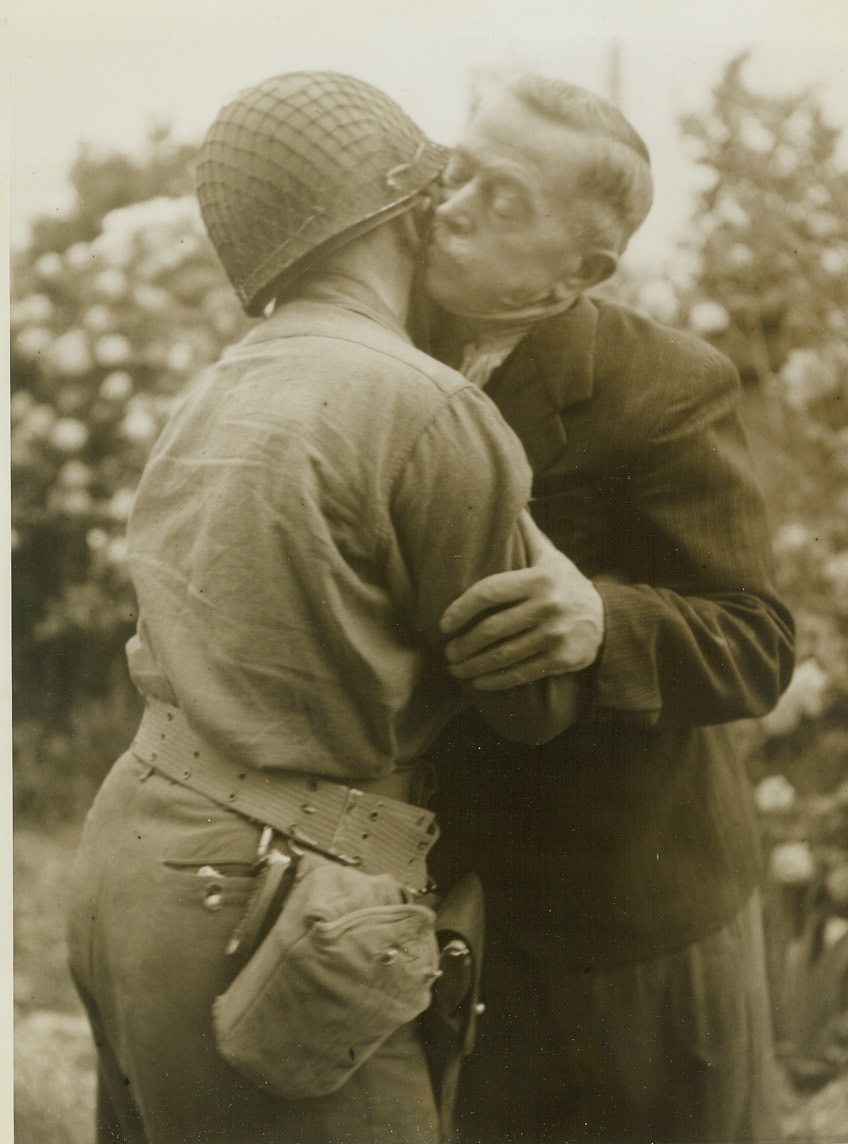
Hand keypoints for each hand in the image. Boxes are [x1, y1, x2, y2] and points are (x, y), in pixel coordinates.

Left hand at [439, 512, 603, 689]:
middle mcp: (548, 606)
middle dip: (464, 643)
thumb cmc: (565, 584)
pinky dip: (495, 680)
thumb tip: (510, 500)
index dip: (461, 608)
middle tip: (448, 652)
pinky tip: (478, 682)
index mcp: (539, 578)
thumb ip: (526, 533)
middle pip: (493, 628)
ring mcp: (555, 634)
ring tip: (456, 667)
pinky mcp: (562, 659)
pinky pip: (521, 673)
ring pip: (504, 654)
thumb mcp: (549, 556)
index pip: (489, 592)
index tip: (443, 623)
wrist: (608, 619)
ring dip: (474, 665)